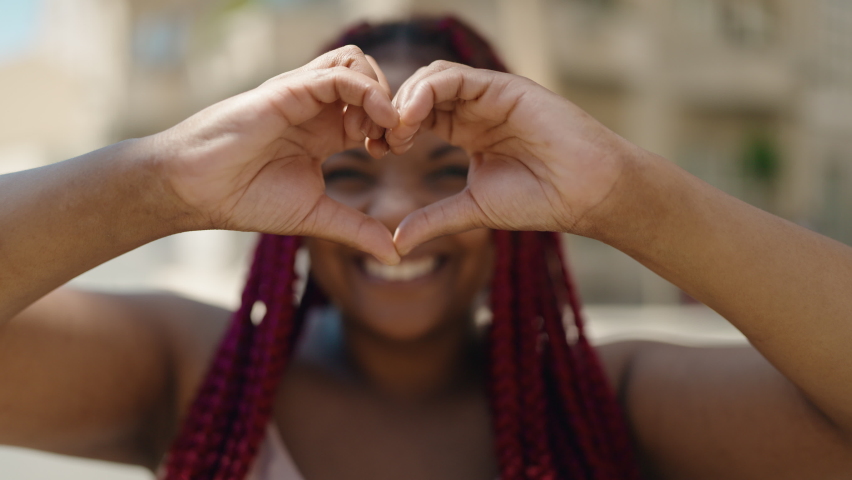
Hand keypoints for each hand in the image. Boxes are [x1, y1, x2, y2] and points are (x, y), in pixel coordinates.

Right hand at [154, 46, 400, 263]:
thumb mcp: (316, 216)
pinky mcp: (289, 90)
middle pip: (371, 76)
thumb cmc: (246, 199)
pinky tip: (372, 125)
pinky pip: (338, 73)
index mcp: (325, 131)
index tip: (394, 153)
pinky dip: (366, 92)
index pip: (373, 108)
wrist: (198, 191)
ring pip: (357, 62)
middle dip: (393, 104)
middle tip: (392, 141)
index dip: (393, 125)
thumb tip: (397, 256)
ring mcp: (303, 95)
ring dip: (379, 93)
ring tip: (376, 132)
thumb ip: (357, 229)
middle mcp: (316, 108)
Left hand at [385, 61, 638, 254]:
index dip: (391, 130)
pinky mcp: (504, 86)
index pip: (418, 117)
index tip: (374, 152)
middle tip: (379, 140)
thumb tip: (396, 243)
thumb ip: (433, 219)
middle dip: (392, 113)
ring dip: (406, 101)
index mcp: (467, 130)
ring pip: (433, 78)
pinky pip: (456, 76)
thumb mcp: (472, 210)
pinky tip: (412, 116)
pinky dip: (428, 91)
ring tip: (396, 130)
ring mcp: (490, 95)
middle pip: (419, 94)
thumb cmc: (538, 201)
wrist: (584, 194)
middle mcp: (476, 108)